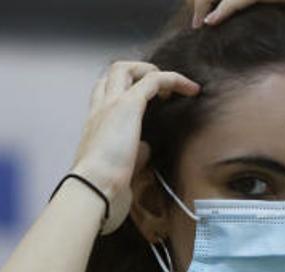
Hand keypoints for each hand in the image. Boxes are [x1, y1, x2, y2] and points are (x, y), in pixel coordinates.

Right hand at [70, 61, 199, 233]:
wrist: (93, 190)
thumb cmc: (105, 188)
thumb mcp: (122, 169)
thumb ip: (134, 154)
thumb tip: (146, 148)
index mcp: (96, 125)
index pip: (105, 94)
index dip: (127, 90)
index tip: (153, 103)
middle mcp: (100, 110)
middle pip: (112, 73)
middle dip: (138, 72)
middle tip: (162, 90)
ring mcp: (111, 105)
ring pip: (125, 68)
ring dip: (153, 71)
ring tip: (177, 86)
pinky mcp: (128, 106)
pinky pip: (153, 79)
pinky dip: (174, 79)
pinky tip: (191, 90)